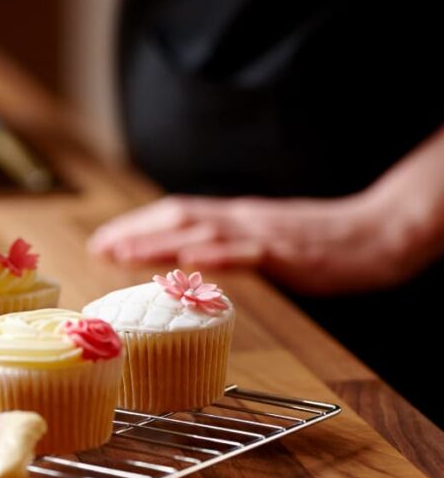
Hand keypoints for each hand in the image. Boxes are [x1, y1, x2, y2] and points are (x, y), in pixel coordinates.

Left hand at [88, 192, 428, 294]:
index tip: (104, 240)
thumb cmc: (323, 242)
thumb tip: (194, 263)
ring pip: (200, 233)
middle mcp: (241, 219)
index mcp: (235, 218)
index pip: (176, 214)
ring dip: (158, 242)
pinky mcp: (285, 253)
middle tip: (99, 246)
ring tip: (123, 252)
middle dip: (134, 232)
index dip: (137, 225)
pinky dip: (212, 255)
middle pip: (177, 218)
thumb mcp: (267, 241)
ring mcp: (261, 234)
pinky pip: (244, 253)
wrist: (377, 234)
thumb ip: (232, 247)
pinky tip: (188, 259)